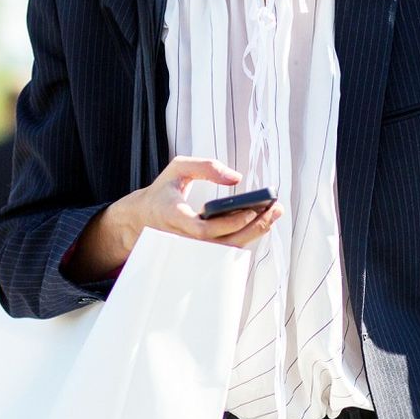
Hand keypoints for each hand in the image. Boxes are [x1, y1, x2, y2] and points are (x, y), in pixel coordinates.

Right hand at [117, 155, 282, 250]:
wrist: (143, 217)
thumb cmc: (164, 190)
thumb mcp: (178, 168)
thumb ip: (205, 167)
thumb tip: (236, 178)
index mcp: (174, 217)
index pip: (203, 229)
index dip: (229, 223)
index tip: (251, 210)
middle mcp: (184, 239)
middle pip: (224, 243)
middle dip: (254, 228)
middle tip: (275, 210)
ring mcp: (194, 249)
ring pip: (229, 249)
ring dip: (255, 232)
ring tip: (274, 212)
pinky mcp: (202, 251)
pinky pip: (227, 247)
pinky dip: (246, 235)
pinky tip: (261, 220)